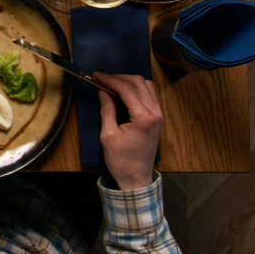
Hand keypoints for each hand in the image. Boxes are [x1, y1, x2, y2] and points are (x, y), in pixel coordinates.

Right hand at [95, 72, 163, 189]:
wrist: (136, 178)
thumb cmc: (121, 160)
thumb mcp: (108, 135)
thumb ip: (107, 110)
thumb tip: (103, 92)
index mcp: (143, 118)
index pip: (126, 89)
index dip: (109, 79)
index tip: (96, 75)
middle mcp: (155, 114)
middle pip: (138, 82)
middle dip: (119, 77)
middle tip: (101, 79)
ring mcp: (159, 115)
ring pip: (147, 85)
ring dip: (129, 81)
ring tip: (111, 84)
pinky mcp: (158, 118)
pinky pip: (150, 94)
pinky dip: (137, 88)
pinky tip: (124, 92)